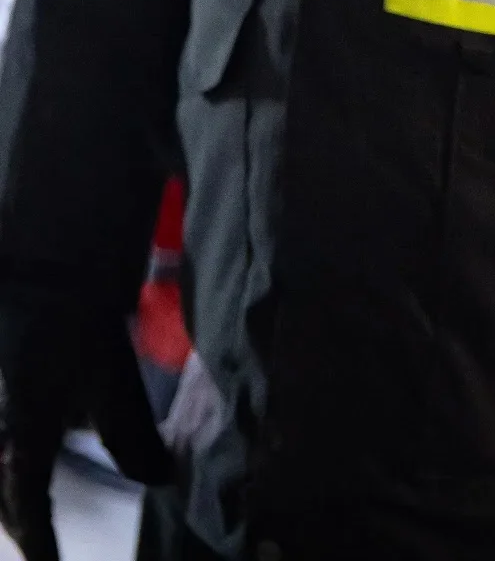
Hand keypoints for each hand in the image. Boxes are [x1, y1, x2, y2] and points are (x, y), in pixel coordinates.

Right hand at [0, 293, 174, 560]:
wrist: (47, 277)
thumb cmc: (82, 330)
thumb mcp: (115, 386)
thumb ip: (135, 439)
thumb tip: (162, 481)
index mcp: (23, 439)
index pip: (30, 506)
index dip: (42, 543)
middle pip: (2, 497)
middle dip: (22, 523)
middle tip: (42, 548)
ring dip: (11, 499)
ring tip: (32, 517)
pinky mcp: (4, 403)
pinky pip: (0, 450)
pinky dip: (8, 473)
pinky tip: (21, 470)